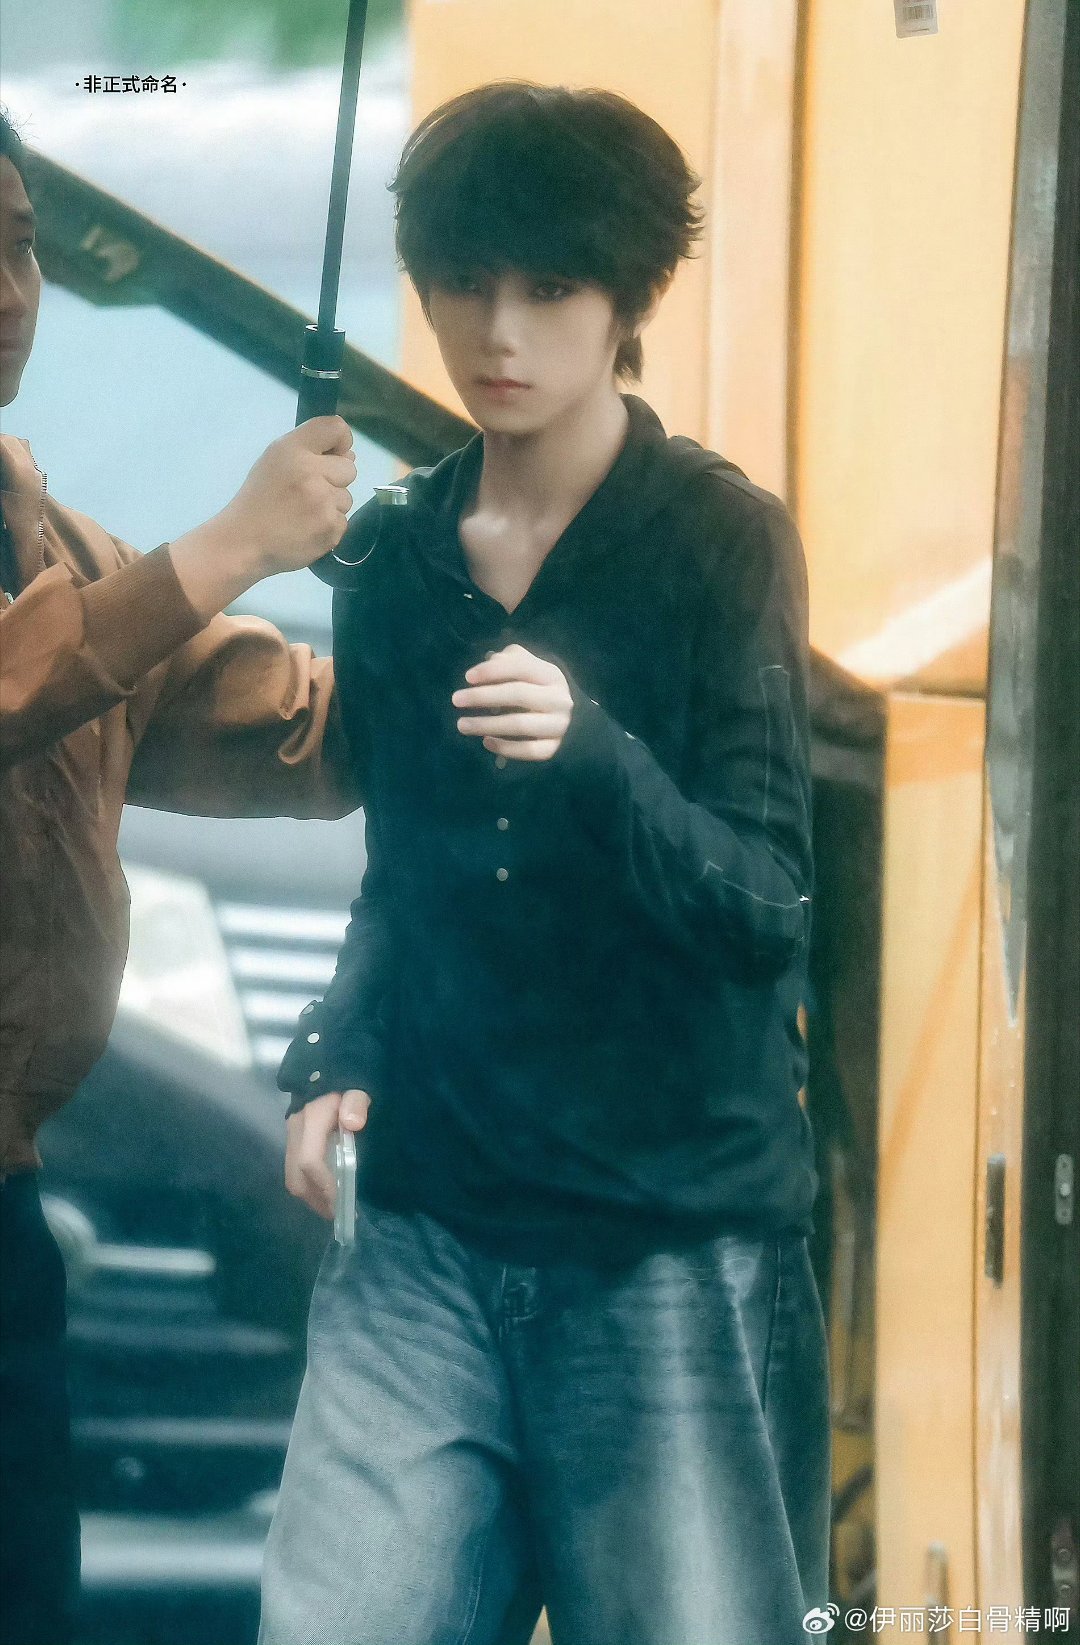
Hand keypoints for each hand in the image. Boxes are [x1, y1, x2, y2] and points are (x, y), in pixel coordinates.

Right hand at [219, 416, 355, 575]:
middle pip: (349, 468)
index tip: (332, 455)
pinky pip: (343, 521)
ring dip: (331, 505)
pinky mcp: (331, 528)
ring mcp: (324, 502)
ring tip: (305, 513)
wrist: (245, 542)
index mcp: (294, 450)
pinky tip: (308, 529)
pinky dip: (329, 526)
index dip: (341, 441)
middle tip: (308, 492)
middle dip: (334, 479)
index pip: (336, 428)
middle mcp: (312, 472)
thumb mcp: (275, 460)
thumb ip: (310, 450)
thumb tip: (348, 455)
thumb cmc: (260, 498)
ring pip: (347, 498)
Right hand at [284, 1088, 369, 1219]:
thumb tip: (353, 1123)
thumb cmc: (346, 1076)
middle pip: (295, 1176)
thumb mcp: (357, 1085)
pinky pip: (295, 1167)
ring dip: (312, 1195)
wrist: (326, 1060)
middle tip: (340, 1213)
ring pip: (292, 1175)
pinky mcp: (294, 1136)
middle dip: (316, 1199)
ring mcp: (291, 1133)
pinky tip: (328, 1187)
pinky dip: (310, 1183)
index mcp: (312, 1118)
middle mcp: (295, 1129)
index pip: (310, 1161)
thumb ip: (356, 1102)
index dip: (324, 1185)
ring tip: (336, 1206)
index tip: (342, 1202)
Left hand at [452, 644, 572, 760]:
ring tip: (462, 724)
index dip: (492, 671)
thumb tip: (489, 662)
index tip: (467, 677)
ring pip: (520, 725)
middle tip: (456, 700)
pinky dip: (505, 748)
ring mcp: (558, 725)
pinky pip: (528, 751)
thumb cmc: (539, 689)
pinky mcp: (554, 748)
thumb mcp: (529, 669)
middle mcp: (558, 699)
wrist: (570, 719)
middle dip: (483, 696)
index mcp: (551, 675)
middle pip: (518, 695)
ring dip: (487, 725)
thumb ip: (509, 660)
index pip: (520, 667)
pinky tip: (486, 743)